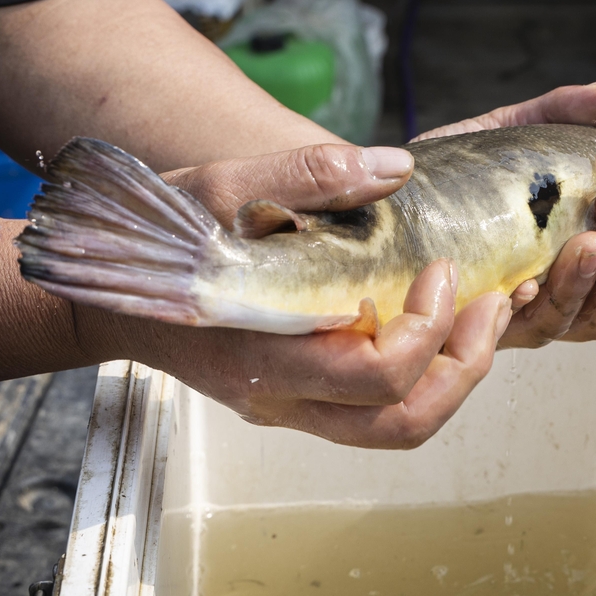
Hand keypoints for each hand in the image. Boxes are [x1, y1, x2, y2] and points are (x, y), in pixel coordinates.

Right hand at [85, 143, 510, 448]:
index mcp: (261, 354)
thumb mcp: (218, 188)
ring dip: (455, 378)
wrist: (101, 296)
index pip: (373, 376)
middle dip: (466, 368)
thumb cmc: (154, 242)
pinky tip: (443, 323)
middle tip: (494, 304)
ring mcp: (289, 406)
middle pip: (400, 423)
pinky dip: (426, 375)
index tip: (443, 268)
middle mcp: (281, 398)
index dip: (427, 329)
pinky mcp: (297, 396)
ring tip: (484, 315)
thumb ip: (306, 176)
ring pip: (394, 429)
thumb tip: (396, 166)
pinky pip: (375, 410)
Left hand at [414, 82, 595, 348]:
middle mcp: (536, 295)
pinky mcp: (457, 317)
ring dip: (581, 290)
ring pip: (558, 324)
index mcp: (563, 261)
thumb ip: (562, 115)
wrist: (373, 188)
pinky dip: (517, 307)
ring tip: (591, 246)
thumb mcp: (509, 135)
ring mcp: (498, 311)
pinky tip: (526, 283)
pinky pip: (496, 328)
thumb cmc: (448, 173)